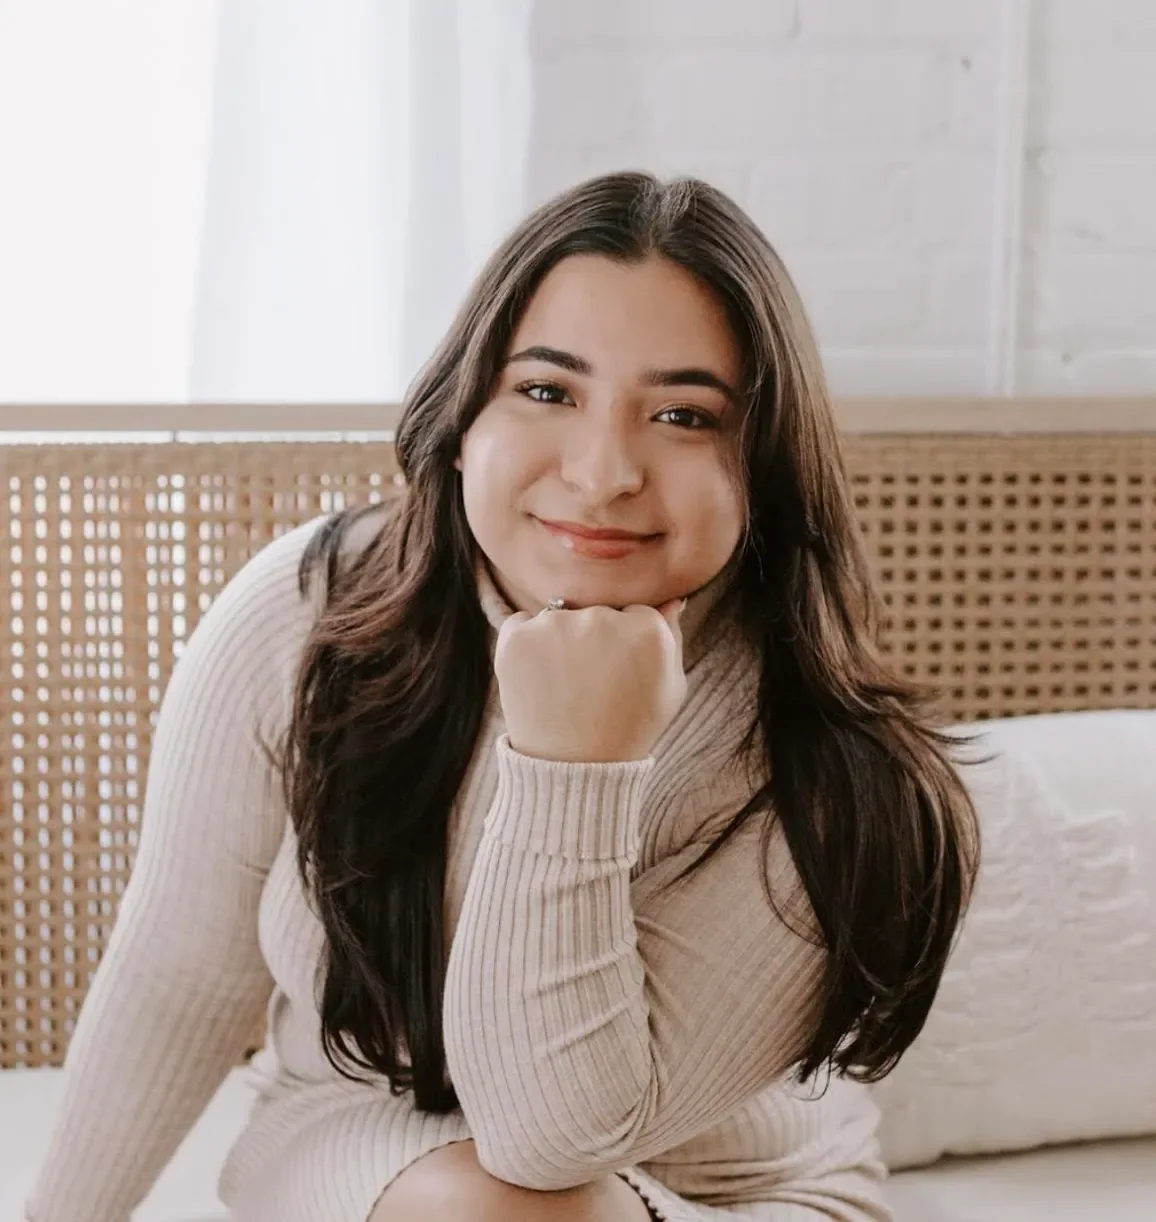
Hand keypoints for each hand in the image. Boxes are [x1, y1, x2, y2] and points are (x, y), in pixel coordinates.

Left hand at [494, 598, 686, 762]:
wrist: (574, 768)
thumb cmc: (629, 729)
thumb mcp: (670, 689)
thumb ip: (672, 638)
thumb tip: (673, 600)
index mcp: (648, 629)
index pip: (633, 613)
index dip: (626, 643)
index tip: (621, 673)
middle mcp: (603, 619)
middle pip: (596, 612)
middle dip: (593, 639)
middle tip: (591, 684)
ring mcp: (557, 626)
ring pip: (558, 616)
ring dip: (558, 641)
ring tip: (564, 688)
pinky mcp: (518, 638)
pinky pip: (521, 624)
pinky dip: (524, 645)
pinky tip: (538, 680)